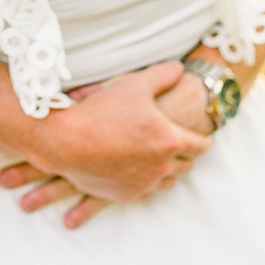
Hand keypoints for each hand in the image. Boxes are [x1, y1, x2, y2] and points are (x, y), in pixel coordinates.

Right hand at [2, 60, 210, 220]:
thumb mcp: (134, 84)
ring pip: (168, 182)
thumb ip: (163, 75)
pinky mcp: (126, 195)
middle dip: (183, 154)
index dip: (200, 137)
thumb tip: (179, 69)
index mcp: (170, 140)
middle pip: (187, 165)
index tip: (195, 134)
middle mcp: (162, 167)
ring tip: (153, 156)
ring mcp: (144, 184)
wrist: (62, 140)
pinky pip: (146, 192)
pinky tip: (135, 169)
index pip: (202, 145)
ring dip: (165, 170)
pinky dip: (144, 181)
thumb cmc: (99, 110)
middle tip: (171, 142)